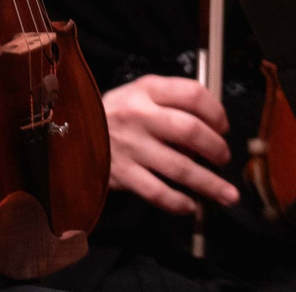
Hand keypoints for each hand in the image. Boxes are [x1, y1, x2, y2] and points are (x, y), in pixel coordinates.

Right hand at [102, 75, 235, 214]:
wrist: (68, 133)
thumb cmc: (117, 112)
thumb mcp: (141, 92)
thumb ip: (174, 100)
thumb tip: (213, 125)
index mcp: (147, 89)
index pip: (192, 94)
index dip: (216, 111)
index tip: (223, 126)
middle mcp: (139, 116)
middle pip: (190, 131)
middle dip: (215, 147)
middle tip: (224, 157)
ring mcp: (130, 147)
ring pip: (178, 167)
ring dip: (208, 183)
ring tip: (227, 194)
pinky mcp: (121, 174)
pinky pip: (156, 192)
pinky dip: (177, 202)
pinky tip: (191, 206)